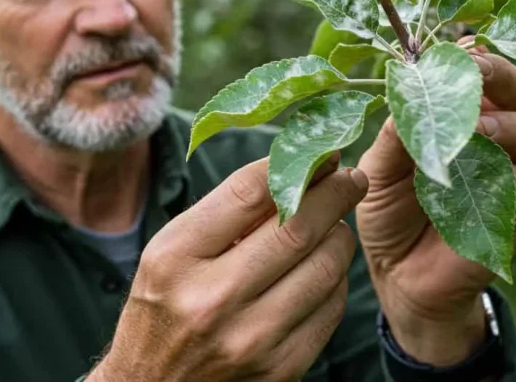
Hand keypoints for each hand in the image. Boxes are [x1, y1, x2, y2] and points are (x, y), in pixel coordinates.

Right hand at [90, 156, 367, 381]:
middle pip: (298, 228)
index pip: (250, 193)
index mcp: (175, 258)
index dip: (296, 166)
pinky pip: (331, 308)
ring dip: (340, 235)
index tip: (323, 154)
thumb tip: (295, 170)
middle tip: (352, 177)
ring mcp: (251, 339)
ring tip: (335, 224)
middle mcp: (212, 299)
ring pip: (326, 266)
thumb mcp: (171, 254)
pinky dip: (335, 280)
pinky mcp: (281, 368)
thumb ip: (225, 215)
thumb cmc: (162, 310)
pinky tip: (325, 269)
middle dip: (336, 194)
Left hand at [355, 39, 515, 365]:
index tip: (456, 46)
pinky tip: (486, 176)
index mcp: (456, 111)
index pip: (475, 68)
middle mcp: (490, 131)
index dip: (472, 53)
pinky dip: (512, 177)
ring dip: (507, 124)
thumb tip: (406, 88)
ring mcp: (510, 168)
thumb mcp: (377, 170)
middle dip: (500, 74)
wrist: (398, 275)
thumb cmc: (386, 211)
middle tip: (478, 70)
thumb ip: (394, 135)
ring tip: (477, 128)